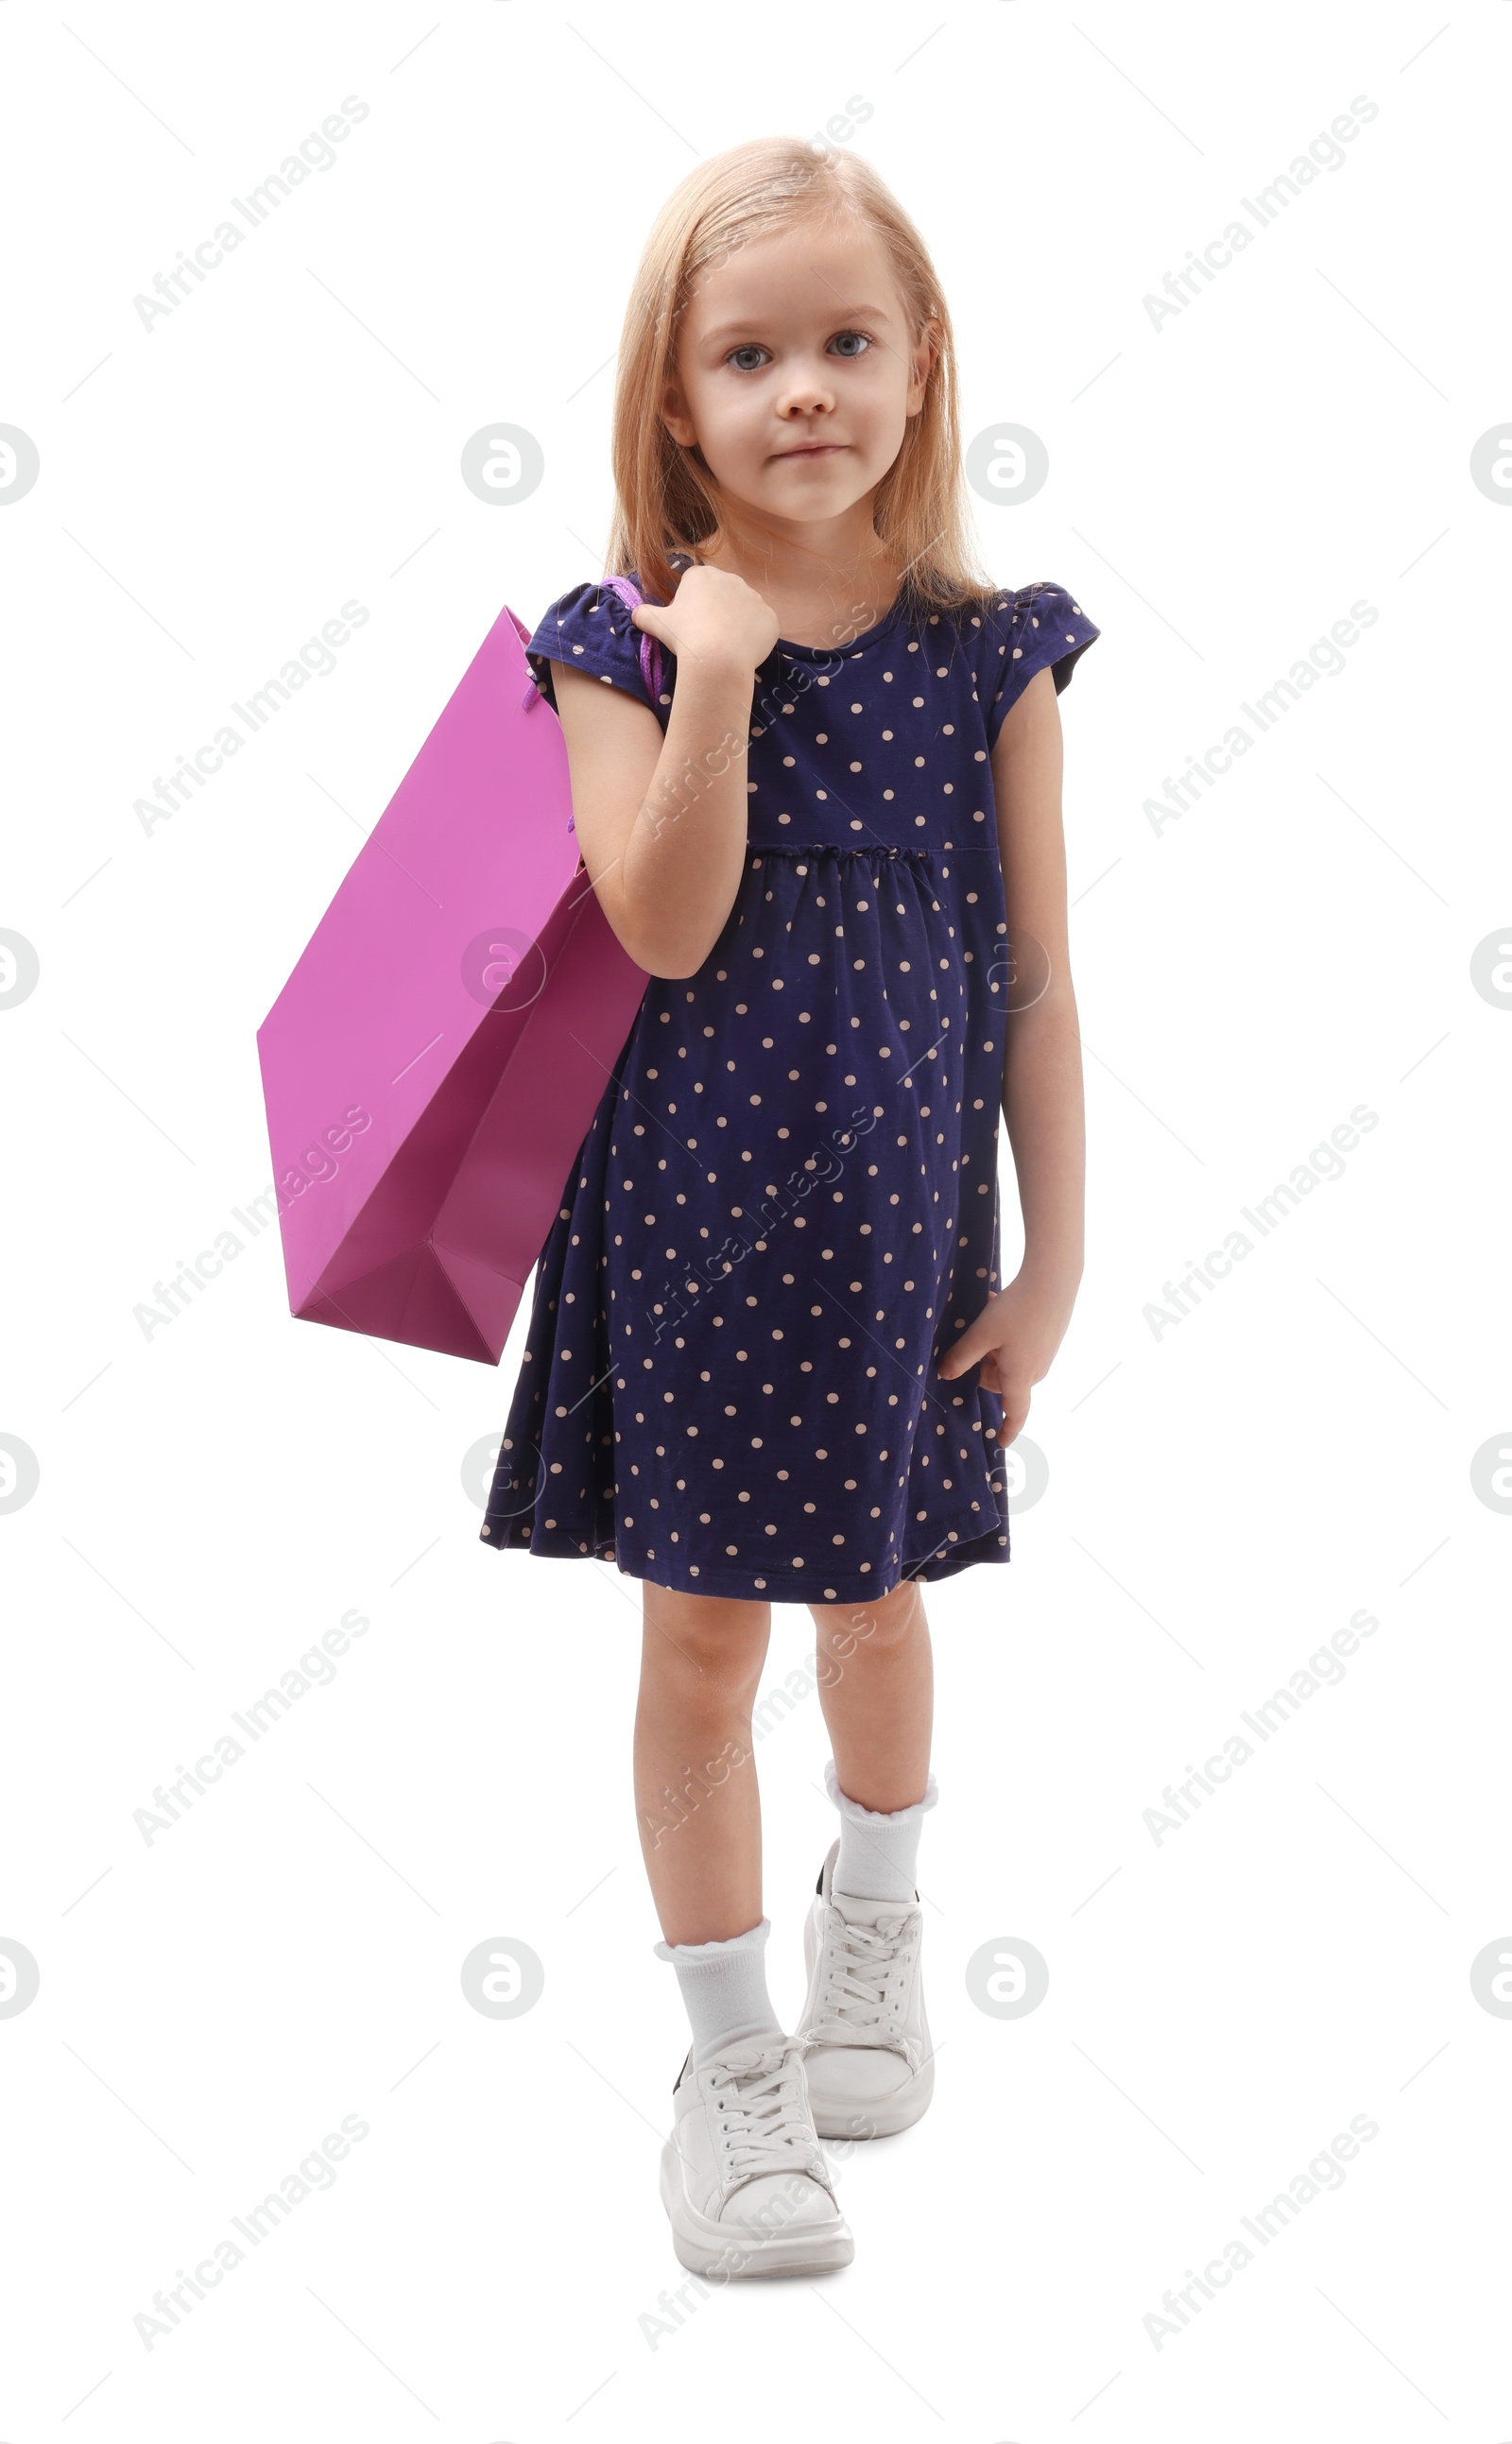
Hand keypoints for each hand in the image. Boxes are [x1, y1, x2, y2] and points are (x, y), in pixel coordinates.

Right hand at [631, 563, 778, 676]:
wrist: (719, 659)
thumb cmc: (686, 637)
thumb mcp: (656, 624)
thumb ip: (644, 614)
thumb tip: (635, 613)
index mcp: (702, 575)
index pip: (696, 586)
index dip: (691, 607)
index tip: (689, 625)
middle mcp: (731, 579)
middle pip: (722, 595)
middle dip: (716, 613)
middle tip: (707, 638)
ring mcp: (754, 597)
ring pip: (743, 610)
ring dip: (736, 624)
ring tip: (725, 647)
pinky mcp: (770, 617)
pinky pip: (762, 626)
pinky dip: (754, 637)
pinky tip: (743, 651)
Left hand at [935, 1272, 1078, 1446]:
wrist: (1053, 1280)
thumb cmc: (1016, 1309)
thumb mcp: (981, 1333)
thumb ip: (961, 1357)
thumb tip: (944, 1375)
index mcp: (1020, 1376)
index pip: (1015, 1413)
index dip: (1007, 1430)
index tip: (1000, 1443)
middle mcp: (1036, 1370)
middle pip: (1001, 1381)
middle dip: (985, 1367)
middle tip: (975, 1341)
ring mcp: (1044, 1354)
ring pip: (1009, 1361)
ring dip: (994, 1347)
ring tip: (986, 1320)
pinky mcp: (1049, 1338)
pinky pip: (1019, 1345)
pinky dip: (1006, 1334)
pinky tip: (999, 1307)